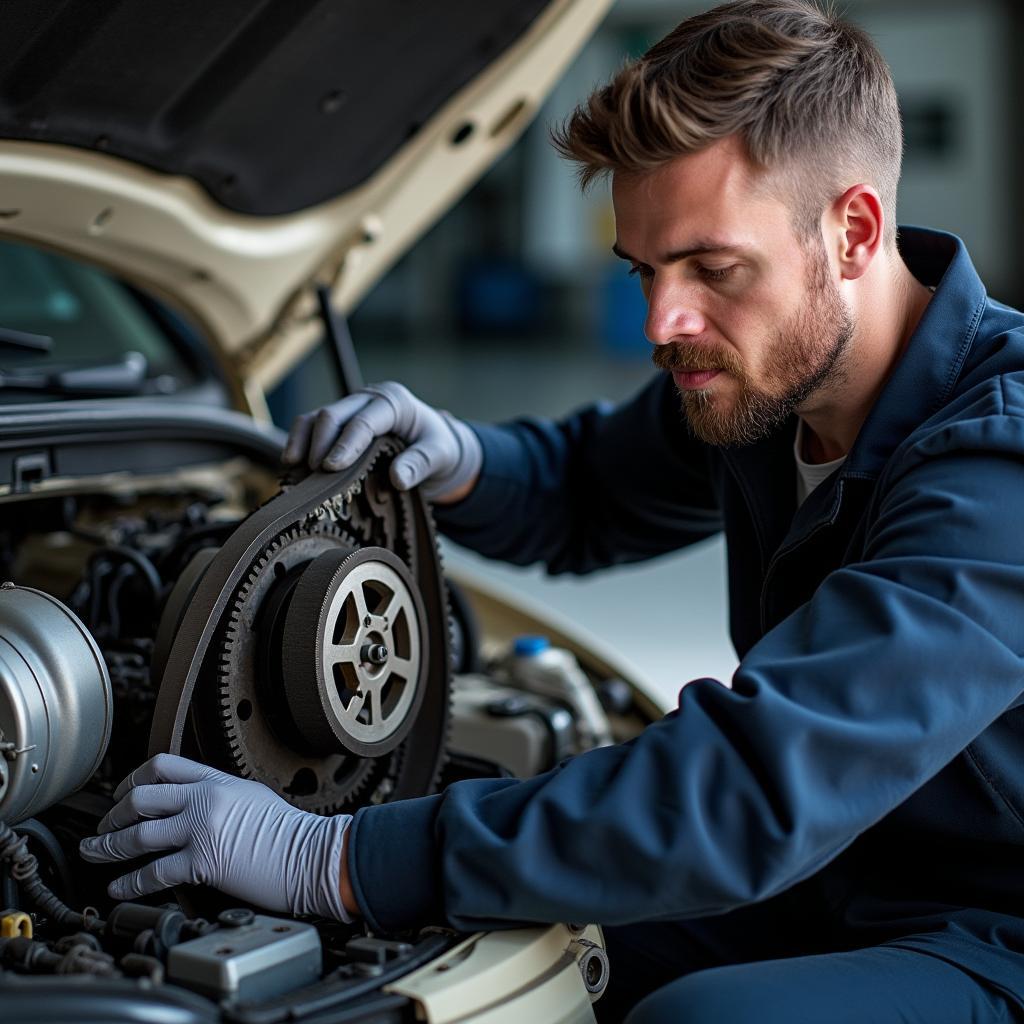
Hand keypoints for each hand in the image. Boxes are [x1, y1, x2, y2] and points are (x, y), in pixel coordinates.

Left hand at [79, 754, 353, 920]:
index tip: (122, 794)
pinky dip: (129, 882)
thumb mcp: (252, 797)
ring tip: (93, 853)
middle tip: (102, 827)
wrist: (311, 853)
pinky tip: (118, 888)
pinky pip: (153, 872)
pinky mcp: (203, 862)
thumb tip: (195, 806)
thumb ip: (220, 796)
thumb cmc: (290, 832)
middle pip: (141, 796)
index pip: (163, 765)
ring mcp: (202, 829)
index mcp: (217, 780)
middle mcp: (205, 799)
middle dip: (112, 814)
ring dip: (107, 846)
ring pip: (138, 833)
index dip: (133, 779)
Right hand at [282, 381, 481, 502]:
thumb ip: (421, 464)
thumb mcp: (440, 455)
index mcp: (394, 402)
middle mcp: (368, 399)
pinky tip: (292, 467)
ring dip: (302, 444)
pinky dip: (299, 445)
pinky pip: (310, 427)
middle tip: (315, 476)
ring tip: (295, 472)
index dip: (345, 444)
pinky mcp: (338, 422)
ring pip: (314, 418)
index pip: (363, 421)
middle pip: (332, 415)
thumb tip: (398, 479)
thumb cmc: (438, 447)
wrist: (436, 444)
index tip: (331, 468)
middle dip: (319, 445)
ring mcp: (350, 409)